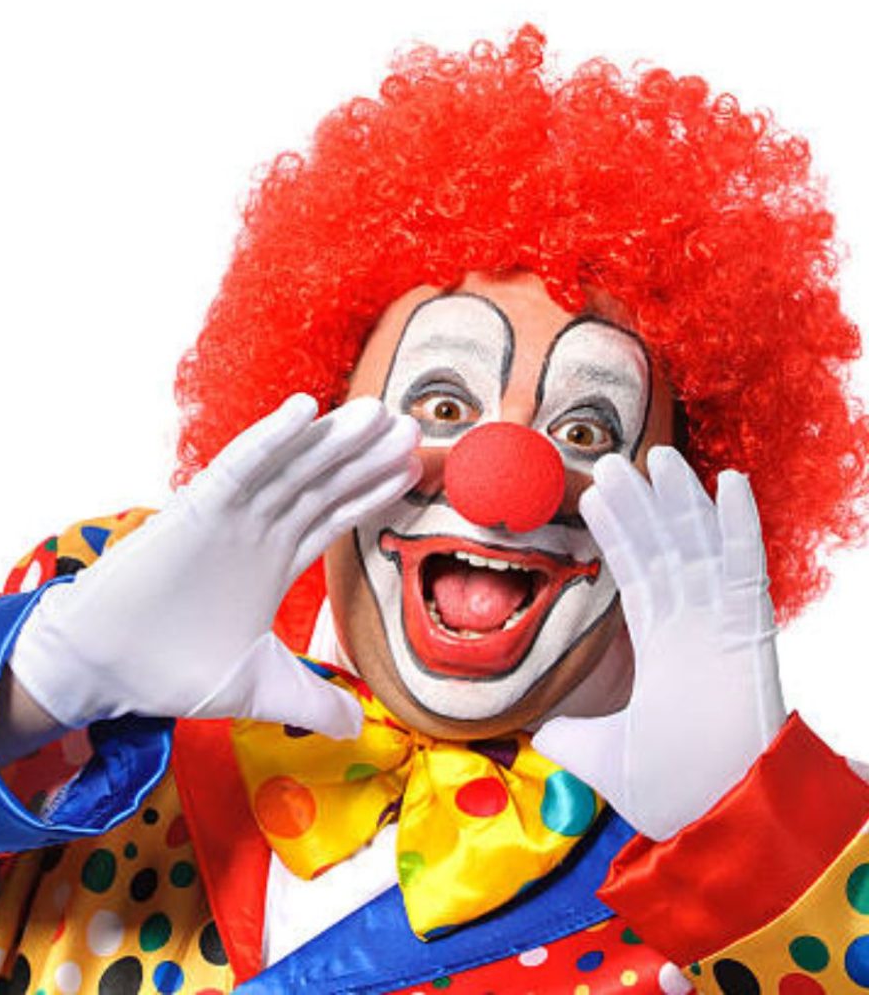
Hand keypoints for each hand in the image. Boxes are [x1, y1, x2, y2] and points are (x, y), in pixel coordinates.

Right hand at [9, 393, 421, 734]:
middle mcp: (258, 531)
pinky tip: (305, 409)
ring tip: (377, 412)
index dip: (372, 491)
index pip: (334, 515)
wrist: (105, 670)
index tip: (413, 468)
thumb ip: (313, 701)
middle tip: (412, 427)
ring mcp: (230, 516)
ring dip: (333, 438)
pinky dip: (272, 438)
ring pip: (292, 468)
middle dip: (367, 456)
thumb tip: (359, 730)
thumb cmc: (172, 669)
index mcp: (275, 560)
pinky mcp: (197, 510)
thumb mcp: (259, 687)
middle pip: (324, 483)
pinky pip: (241, 466)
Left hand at [534, 446, 785, 839]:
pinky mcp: (748, 635)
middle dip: (640, 505)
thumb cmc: (672, 794)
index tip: (594, 497)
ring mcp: (721, 628)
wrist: (718, 828)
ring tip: (657, 455)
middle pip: (663, 550)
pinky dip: (738, 525)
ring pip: (698, 547)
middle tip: (612, 460)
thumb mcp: (598, 755)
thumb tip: (536, 729)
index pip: (635, 576)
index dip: (616, 534)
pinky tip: (727, 482)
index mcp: (661, 650)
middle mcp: (692, 630)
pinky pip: (745, 568)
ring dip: (679, 500)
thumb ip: (567, 735)